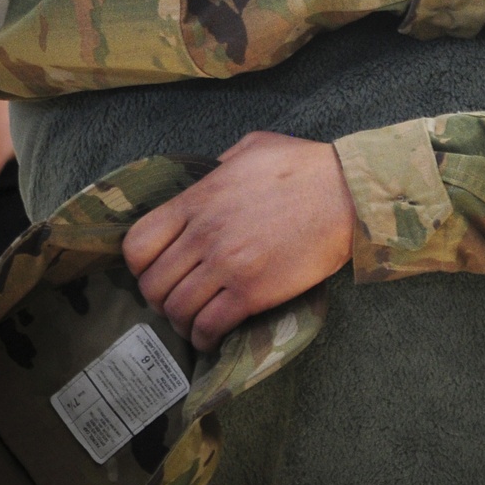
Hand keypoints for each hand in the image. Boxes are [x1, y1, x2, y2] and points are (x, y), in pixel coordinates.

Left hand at [122, 132, 355, 352]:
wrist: (346, 192)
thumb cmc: (304, 165)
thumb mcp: (252, 147)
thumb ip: (221, 163)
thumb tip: (211, 173)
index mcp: (199, 198)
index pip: (138, 244)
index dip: (141, 264)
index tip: (156, 268)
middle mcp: (204, 233)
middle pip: (153, 283)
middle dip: (160, 297)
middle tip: (178, 298)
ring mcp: (226, 264)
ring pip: (177, 309)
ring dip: (182, 321)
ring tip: (196, 320)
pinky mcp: (252, 291)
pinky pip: (209, 326)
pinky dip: (205, 337)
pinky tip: (214, 334)